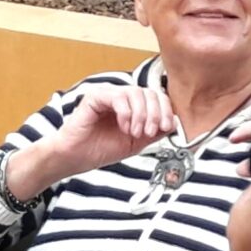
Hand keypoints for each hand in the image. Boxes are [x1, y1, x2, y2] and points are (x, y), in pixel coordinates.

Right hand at [35, 86, 178, 179]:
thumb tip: (174, 122)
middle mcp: (122, 97)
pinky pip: (118, 97)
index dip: (165, 110)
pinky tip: (123, 127)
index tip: (166, 127)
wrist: (76, 158)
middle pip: (149, 92)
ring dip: (141, 115)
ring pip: (136, 93)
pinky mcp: (95, 96)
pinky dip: (125, 113)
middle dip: (155, 113)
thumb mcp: (136, 143)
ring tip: (134, 132)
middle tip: (149, 132)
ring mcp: (108, 94)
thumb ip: (154, 132)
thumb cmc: (100, 149)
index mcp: (133, 106)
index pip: (156, 97)